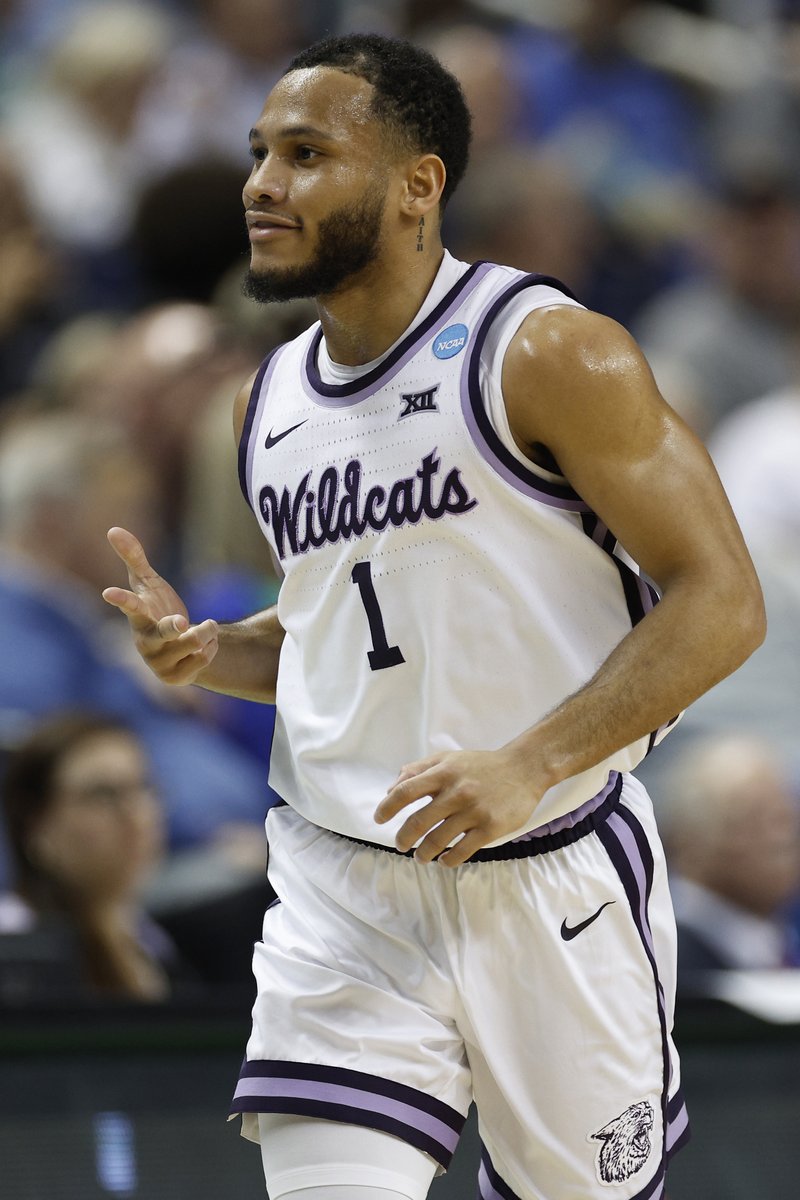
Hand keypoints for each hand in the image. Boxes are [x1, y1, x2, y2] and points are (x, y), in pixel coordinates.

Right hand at [102, 526, 218, 685]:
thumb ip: (134, 558)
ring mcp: (159, 663)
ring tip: (208, 628)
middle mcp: (146, 642)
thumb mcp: (149, 583)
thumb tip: (113, 529)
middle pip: (164, 633)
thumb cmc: (156, 608)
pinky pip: (204, 658)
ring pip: (193, 643)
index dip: (121, 599)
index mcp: (139, 617)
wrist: (179, 647)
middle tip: (182, 622)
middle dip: (175, 627)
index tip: (107, 593)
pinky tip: (204, 647)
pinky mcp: (175, 678)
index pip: (129, 606)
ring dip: (207, 632)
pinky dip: (211, 648)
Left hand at [374, 747, 541, 866]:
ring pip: (437, 841)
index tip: (379, 819)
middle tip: (401, 844)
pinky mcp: (490, 828)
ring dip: (423, 853)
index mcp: (444, 772)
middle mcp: (457, 791)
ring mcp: (474, 811)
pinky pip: (462, 851)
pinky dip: (447, 860)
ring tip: (421, 856)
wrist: (524, 769)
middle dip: (403, 838)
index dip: (388, 807)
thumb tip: (390, 790)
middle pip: (418, 822)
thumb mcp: (449, 758)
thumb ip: (419, 770)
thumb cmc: (481, 765)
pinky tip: (443, 859)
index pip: (406, 791)